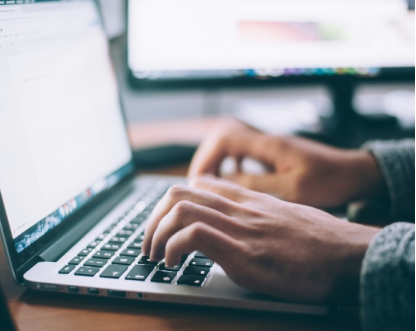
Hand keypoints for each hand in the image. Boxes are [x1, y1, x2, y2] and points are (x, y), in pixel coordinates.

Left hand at [143, 176, 378, 303]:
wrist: (349, 255)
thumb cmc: (320, 241)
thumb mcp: (284, 217)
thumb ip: (257, 216)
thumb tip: (239, 227)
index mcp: (248, 200)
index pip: (198, 184)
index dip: (172, 202)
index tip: (165, 224)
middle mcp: (239, 208)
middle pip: (179, 192)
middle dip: (153, 218)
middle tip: (149, 242)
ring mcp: (240, 228)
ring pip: (180, 208)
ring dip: (156, 233)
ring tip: (155, 255)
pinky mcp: (244, 253)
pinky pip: (194, 235)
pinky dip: (173, 248)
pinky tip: (173, 264)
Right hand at [189, 119, 385, 207]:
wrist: (354, 173)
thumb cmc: (329, 180)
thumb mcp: (293, 189)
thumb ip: (257, 184)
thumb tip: (224, 183)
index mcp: (268, 145)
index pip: (224, 140)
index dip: (206, 158)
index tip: (198, 181)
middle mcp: (265, 141)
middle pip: (222, 139)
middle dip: (206, 160)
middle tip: (199, 184)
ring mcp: (269, 146)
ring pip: (231, 146)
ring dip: (217, 162)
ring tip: (210, 184)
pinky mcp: (274, 154)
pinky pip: (243, 154)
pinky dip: (231, 165)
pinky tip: (232, 180)